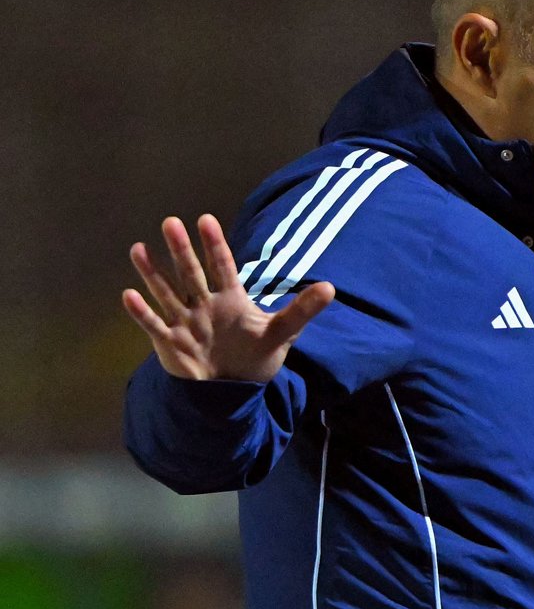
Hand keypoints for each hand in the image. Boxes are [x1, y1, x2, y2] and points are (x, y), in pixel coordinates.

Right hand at [122, 214, 334, 381]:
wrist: (235, 388)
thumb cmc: (256, 354)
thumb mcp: (282, 332)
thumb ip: (302, 310)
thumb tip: (330, 288)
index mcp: (231, 298)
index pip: (222, 266)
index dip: (214, 244)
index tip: (206, 219)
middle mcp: (205, 304)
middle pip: (192, 272)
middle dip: (182, 249)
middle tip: (171, 222)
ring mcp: (185, 322)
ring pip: (166, 292)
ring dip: (152, 272)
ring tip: (138, 248)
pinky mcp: (171, 343)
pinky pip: (154, 325)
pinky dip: (142, 312)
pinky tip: (128, 295)